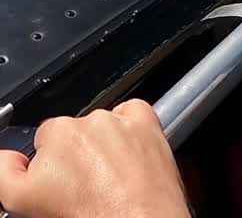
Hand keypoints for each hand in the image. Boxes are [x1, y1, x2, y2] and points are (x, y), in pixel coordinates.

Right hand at [0, 100, 189, 217]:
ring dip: (104, 145)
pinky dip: (130, 128)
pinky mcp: (147, 124)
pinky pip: (133, 113)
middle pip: (74, 133)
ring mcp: (121, 121)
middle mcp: (90, 122)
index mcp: (57, 133)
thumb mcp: (21, 199)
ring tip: (109, 178)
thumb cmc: (90, 214)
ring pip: (104, 126)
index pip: (44, 139)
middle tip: (84, 185)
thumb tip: (8, 158)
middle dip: (76, 155)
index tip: (59, 181)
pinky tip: (128, 154)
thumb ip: (5, 170)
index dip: (50, 164)